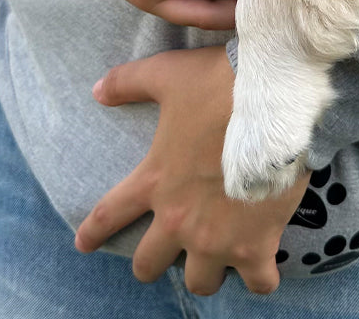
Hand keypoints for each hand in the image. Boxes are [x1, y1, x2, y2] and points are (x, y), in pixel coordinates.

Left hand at [75, 46, 308, 295]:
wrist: (275, 102)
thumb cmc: (219, 86)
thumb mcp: (168, 74)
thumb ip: (129, 81)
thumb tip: (98, 90)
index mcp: (155, 181)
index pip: (110, 214)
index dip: (93, 232)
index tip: (83, 244)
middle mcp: (180, 219)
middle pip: (148, 264)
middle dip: (150, 262)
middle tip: (162, 252)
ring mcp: (218, 238)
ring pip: (200, 281)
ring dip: (204, 270)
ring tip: (214, 258)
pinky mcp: (256, 245)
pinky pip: (257, 284)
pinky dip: (259, 277)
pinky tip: (261, 267)